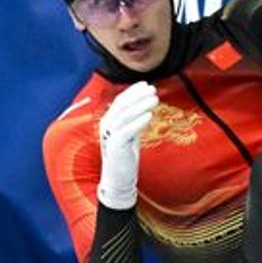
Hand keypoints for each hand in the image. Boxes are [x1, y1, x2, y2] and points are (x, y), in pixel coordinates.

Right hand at [97, 81, 158, 209]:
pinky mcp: (115, 146)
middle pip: (122, 105)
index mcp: (109, 121)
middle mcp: (106, 126)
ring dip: (140, 105)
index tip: (146, 84)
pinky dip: (138, 122)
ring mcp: (110, 136)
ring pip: (125, 116)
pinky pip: (126, 131)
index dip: (132, 91)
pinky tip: (149, 115)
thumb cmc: (125, 156)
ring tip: (155, 99)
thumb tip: (145, 106)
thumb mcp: (130, 134)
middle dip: (137, 95)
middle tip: (153, 89)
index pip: (120, 101)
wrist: (118, 178)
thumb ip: (134, 121)